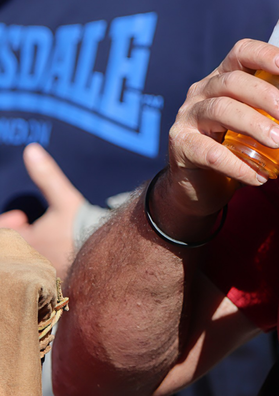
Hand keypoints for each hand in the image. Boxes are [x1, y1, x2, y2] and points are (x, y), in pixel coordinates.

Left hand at [0, 144, 84, 277]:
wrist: (112, 254)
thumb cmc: (82, 227)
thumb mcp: (64, 200)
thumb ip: (47, 176)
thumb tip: (31, 149)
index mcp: (23, 244)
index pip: (3, 237)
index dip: (8, 225)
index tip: (21, 218)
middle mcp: (28, 263)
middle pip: (13, 250)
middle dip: (19, 236)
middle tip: (29, 226)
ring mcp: (42, 275)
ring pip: (27, 261)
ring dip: (31, 249)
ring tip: (46, 239)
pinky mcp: (57, 284)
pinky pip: (41, 273)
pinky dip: (44, 262)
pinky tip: (60, 254)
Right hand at [158, 39, 278, 226]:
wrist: (199, 185)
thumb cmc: (234, 149)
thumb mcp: (256, 127)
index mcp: (224, 79)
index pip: (240, 53)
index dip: (263, 54)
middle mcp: (203, 92)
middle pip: (233, 81)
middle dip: (265, 95)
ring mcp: (189, 117)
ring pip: (221, 110)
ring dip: (255, 125)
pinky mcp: (182, 145)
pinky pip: (210, 152)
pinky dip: (237, 165)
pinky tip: (257, 176)